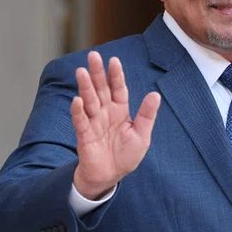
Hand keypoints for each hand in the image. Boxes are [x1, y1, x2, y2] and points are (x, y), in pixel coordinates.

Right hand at [71, 51, 160, 198]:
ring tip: (81, 72)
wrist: (111, 175)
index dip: (116, 75)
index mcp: (120, 110)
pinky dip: (78, 112)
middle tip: (93, 55)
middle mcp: (105, 113)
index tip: (114, 60)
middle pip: (101, 90)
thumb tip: (155, 94)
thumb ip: (147, 115)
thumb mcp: (142, 135)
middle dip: (97, 73)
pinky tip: (76, 100)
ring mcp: (94, 122)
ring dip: (85, 87)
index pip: (118, 89)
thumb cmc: (126, 155)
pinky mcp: (84, 135)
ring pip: (89, 101)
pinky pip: (81, 121)